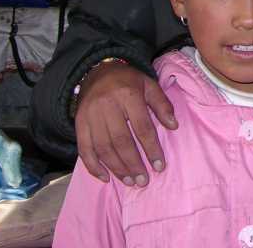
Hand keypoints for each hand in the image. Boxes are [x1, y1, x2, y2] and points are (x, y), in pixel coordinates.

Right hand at [74, 62, 176, 186]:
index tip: (159, 166)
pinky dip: (93, 166)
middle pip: (121, 141)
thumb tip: (174, 126)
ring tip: (130, 181)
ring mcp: (90, 116)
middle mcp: (107, 106)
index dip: (151, 149)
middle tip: (144, 180)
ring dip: (117, 168)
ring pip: (103, 148)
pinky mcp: (79, 123)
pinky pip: (84, 149)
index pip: (142, 127)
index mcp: (128, 95)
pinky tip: (105, 177)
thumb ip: (162, 104)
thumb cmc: (128, 81)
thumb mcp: (149, 85)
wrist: (97, 71)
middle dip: (133, 164)